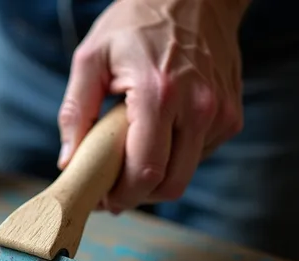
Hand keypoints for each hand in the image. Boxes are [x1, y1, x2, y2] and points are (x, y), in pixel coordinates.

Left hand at [57, 0, 248, 212]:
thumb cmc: (136, 23)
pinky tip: (156, 138)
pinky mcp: (231, 115)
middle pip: (170, 184)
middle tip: (112, 193)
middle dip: (137, 197)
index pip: (145, 170)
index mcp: (159, 93)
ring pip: (185, 174)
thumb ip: (75, 111)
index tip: (101, 200)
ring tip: (129, 159)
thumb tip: (68, 160)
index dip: (121, 195)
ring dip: (155, 178)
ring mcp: (220, 113)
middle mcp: (198, 107)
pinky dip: (174, 158)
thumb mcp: (91, 58)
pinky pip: (199, 155)